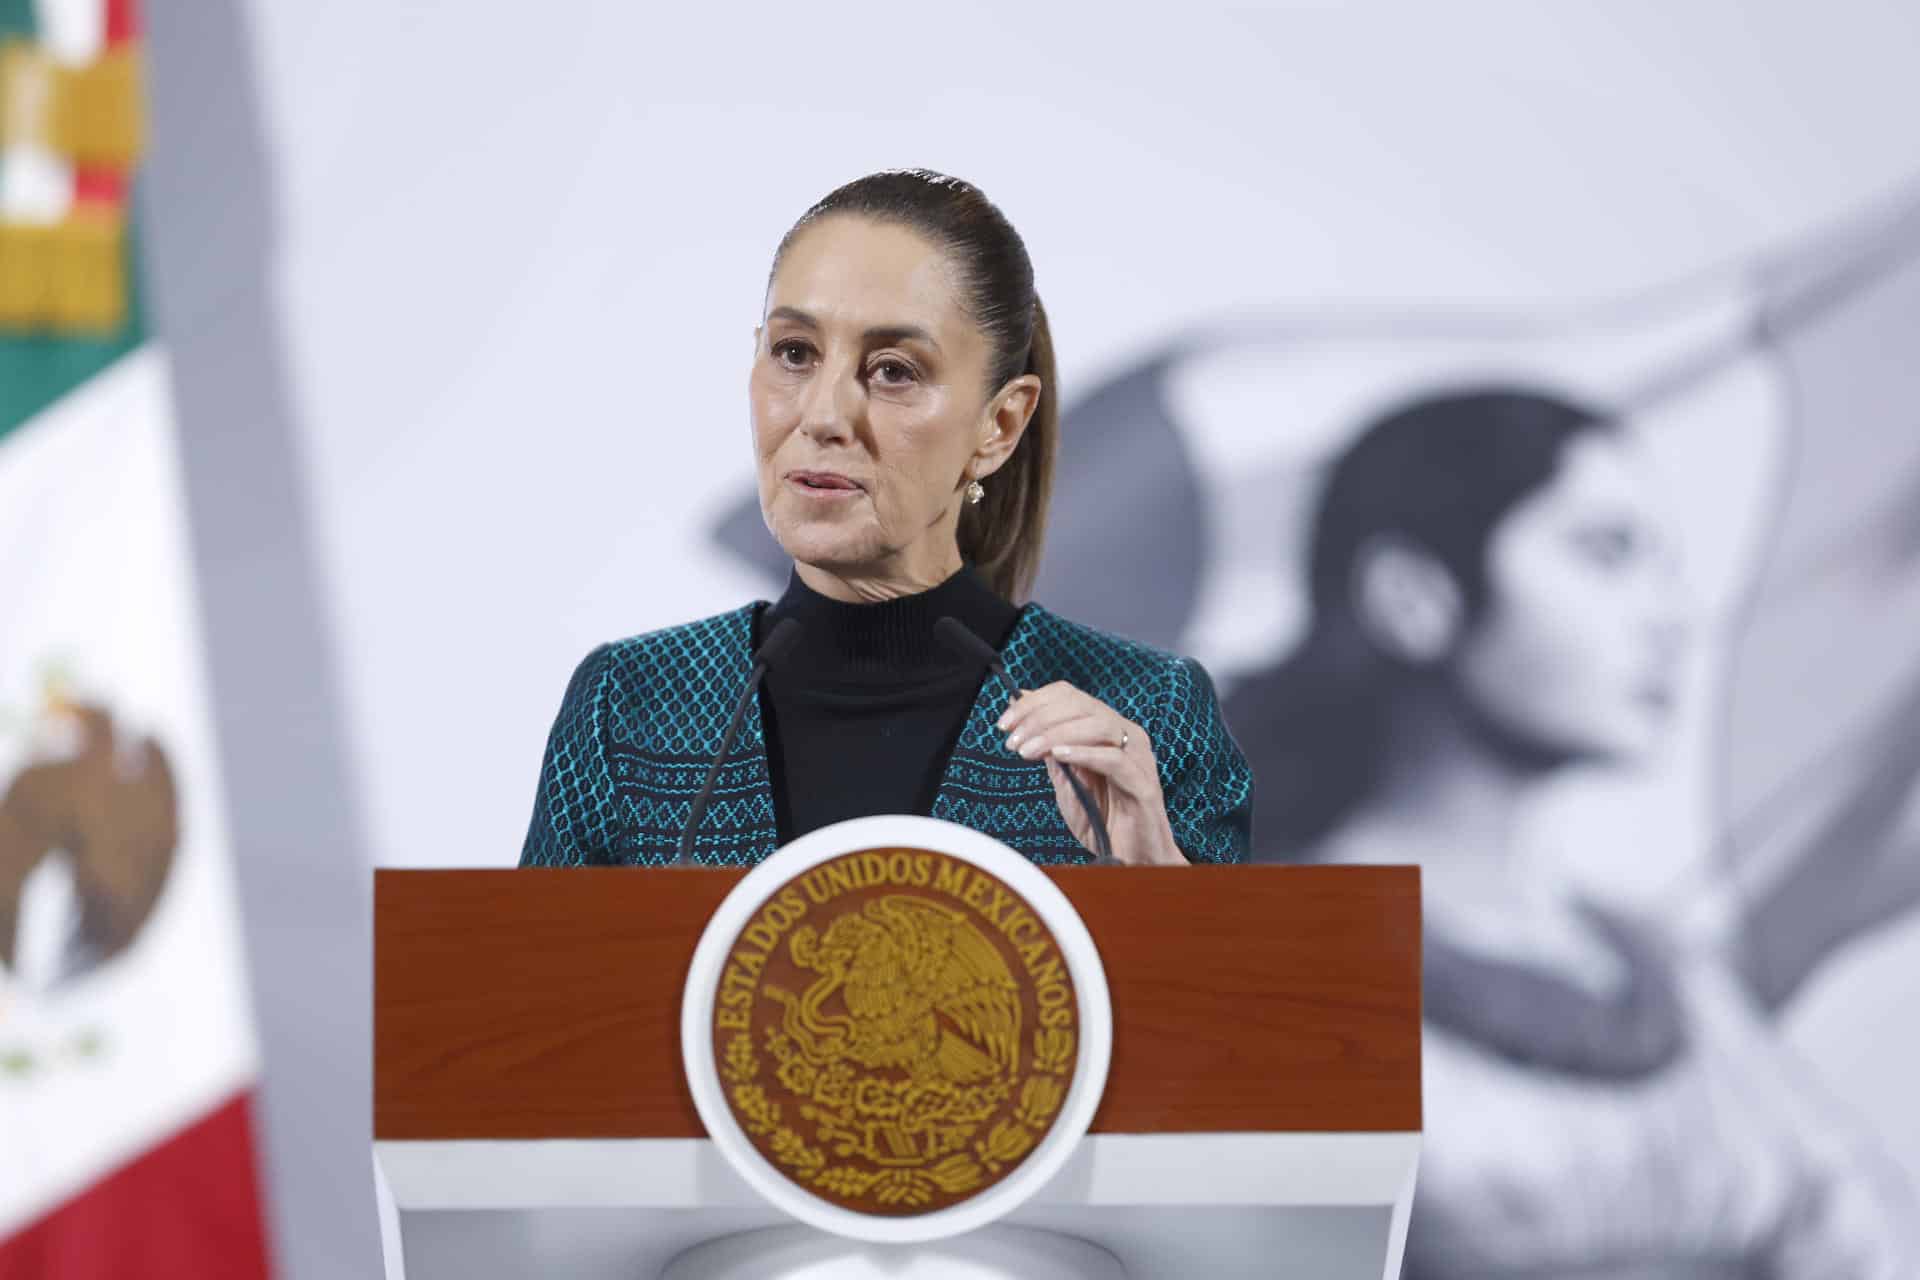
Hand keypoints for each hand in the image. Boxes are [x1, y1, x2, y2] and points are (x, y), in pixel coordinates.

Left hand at [996, 682, 1185, 865]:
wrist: (1131, 859)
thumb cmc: (1102, 820)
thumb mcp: (1066, 781)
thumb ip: (1050, 751)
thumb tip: (1023, 721)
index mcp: (1108, 730)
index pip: (1070, 697)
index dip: (1034, 703)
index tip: (1005, 722)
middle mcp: (1126, 736)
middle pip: (1082, 705)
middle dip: (1039, 717)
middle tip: (1013, 739)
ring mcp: (1137, 757)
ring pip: (1097, 726)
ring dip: (1055, 735)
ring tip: (1028, 752)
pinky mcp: (1142, 783)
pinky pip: (1114, 759)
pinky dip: (1084, 753)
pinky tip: (1059, 757)